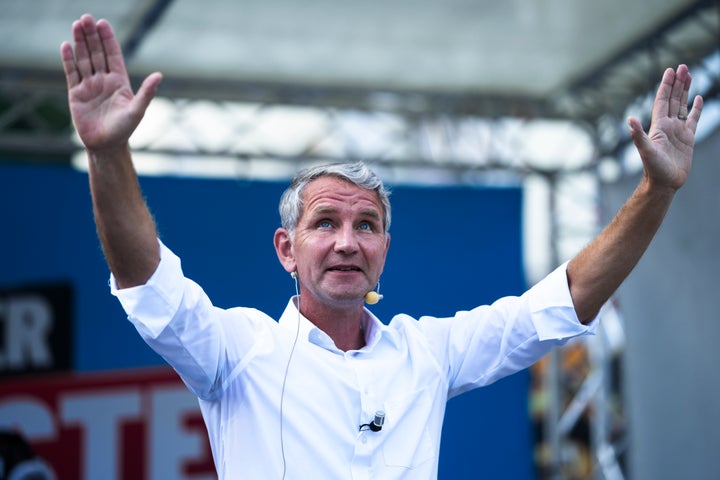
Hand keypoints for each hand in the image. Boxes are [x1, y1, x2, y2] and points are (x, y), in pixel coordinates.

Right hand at [60, 14, 161, 152]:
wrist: (106, 146)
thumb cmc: (124, 130)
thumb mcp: (137, 110)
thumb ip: (147, 92)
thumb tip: (159, 75)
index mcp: (120, 82)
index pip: (113, 55)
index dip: (108, 40)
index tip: (103, 23)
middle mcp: (104, 80)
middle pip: (97, 53)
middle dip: (92, 36)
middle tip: (86, 18)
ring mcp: (90, 86)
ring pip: (84, 59)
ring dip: (80, 42)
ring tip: (76, 24)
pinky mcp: (76, 94)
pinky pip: (72, 73)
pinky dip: (68, 59)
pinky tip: (66, 45)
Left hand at [628, 64, 702, 191]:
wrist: (664, 183)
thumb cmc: (653, 169)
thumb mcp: (645, 150)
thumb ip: (638, 135)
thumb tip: (630, 120)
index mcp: (658, 125)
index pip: (662, 100)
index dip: (666, 85)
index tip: (670, 71)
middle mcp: (667, 125)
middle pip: (672, 99)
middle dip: (677, 83)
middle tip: (682, 67)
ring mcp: (678, 131)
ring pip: (682, 105)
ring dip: (685, 91)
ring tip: (689, 75)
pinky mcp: (687, 138)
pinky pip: (693, 119)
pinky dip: (695, 108)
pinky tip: (698, 98)